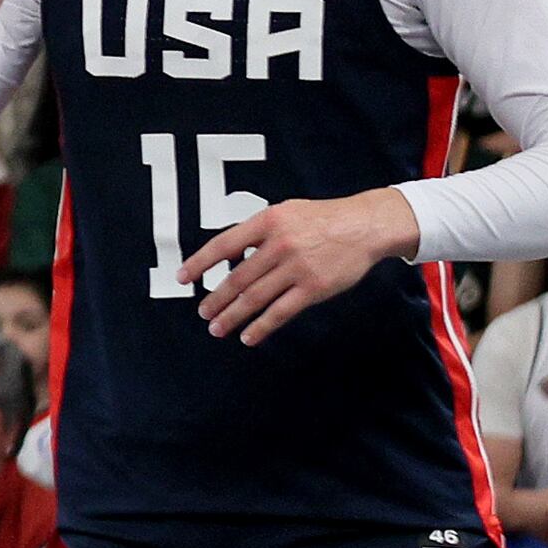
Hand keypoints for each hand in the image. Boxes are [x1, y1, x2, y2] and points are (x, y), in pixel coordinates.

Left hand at [176, 186, 420, 346]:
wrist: (364, 226)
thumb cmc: (322, 218)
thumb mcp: (284, 211)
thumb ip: (257, 230)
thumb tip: (229, 252)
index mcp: (267, 222)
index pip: (223, 245)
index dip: (200, 263)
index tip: (184, 278)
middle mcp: (278, 244)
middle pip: (237, 278)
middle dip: (215, 299)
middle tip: (203, 313)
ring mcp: (296, 267)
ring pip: (254, 298)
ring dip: (232, 316)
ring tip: (217, 328)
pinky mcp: (313, 288)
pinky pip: (280, 312)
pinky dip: (261, 327)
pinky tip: (248, 336)